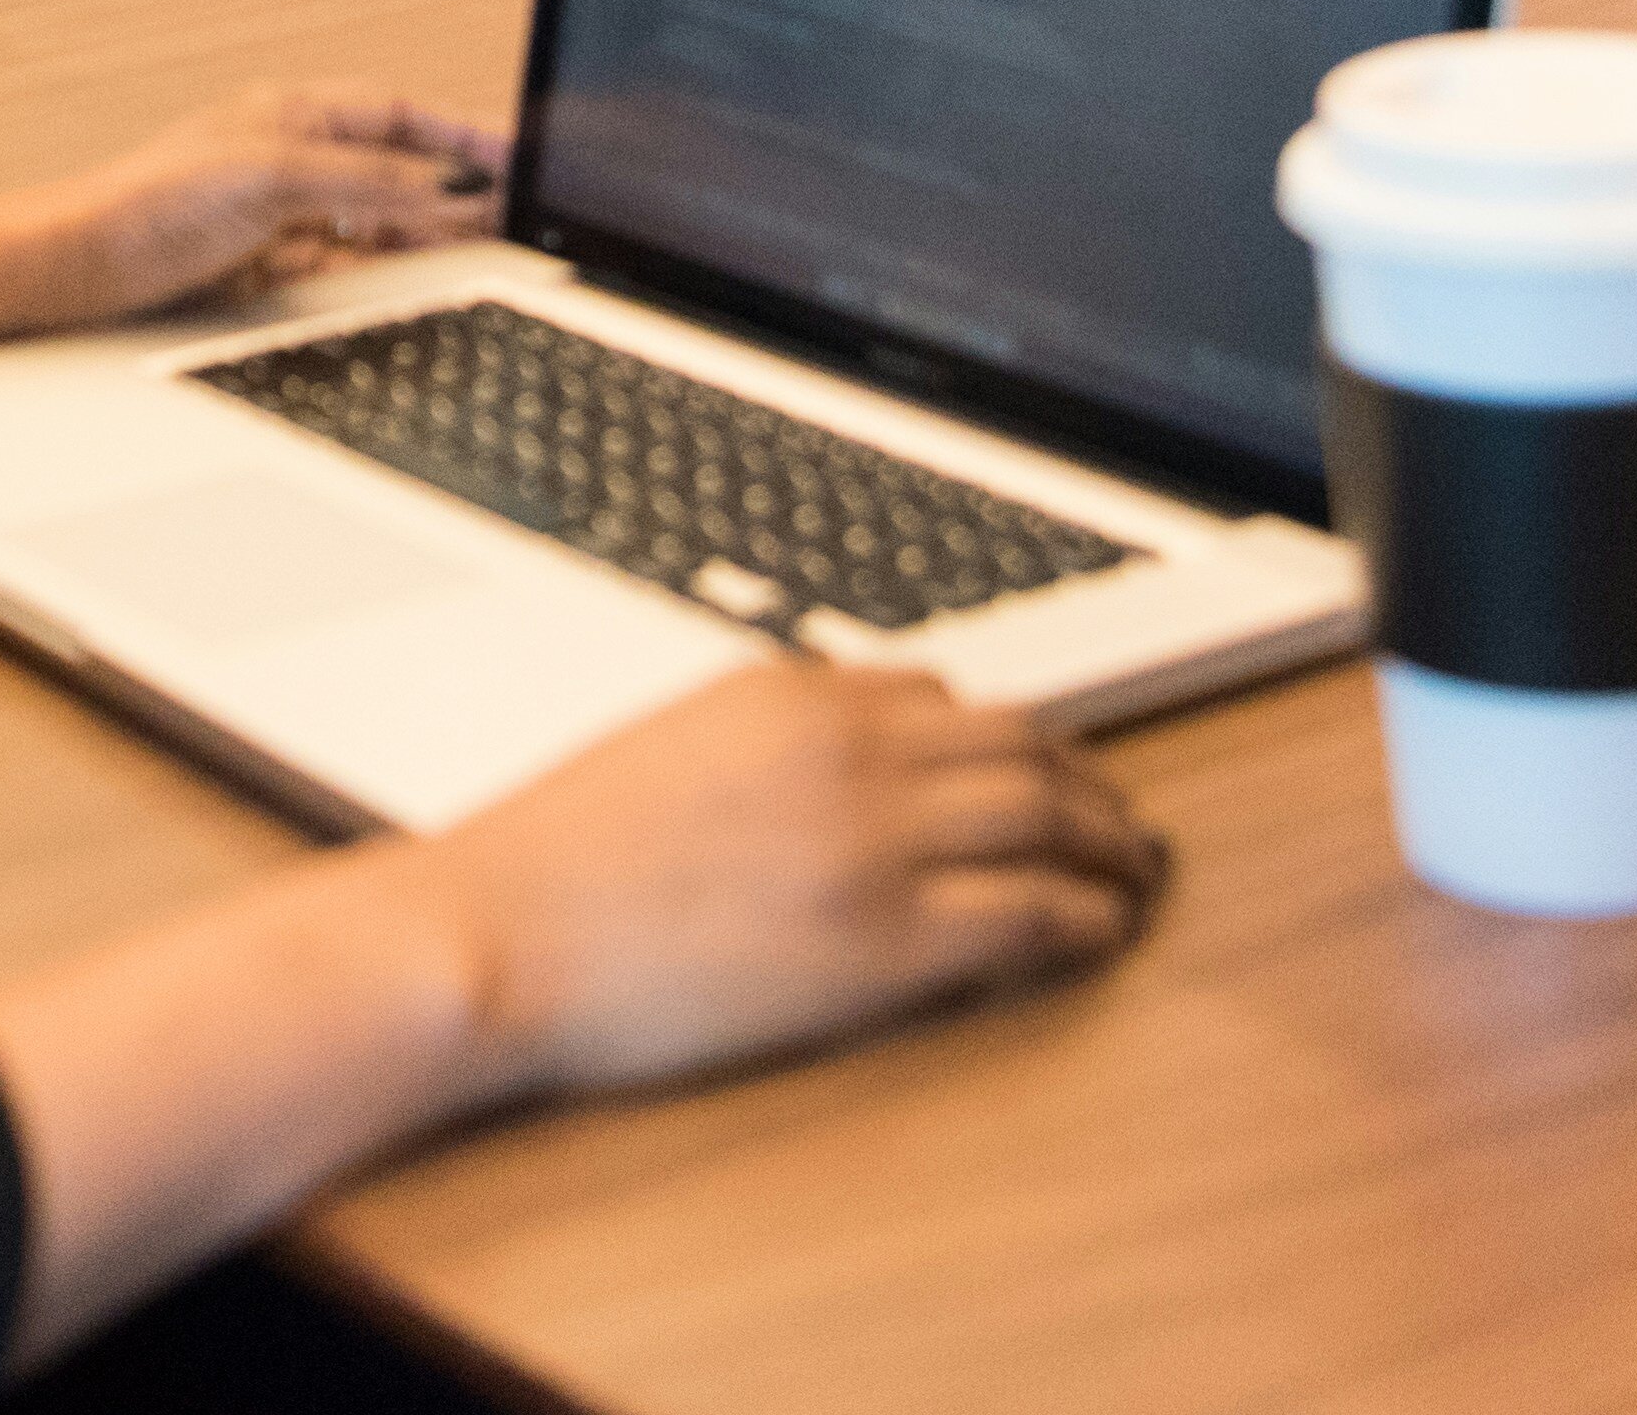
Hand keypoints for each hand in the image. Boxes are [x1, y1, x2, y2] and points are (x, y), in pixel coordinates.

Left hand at [29, 86, 506, 323]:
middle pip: (398, 169)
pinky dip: (388, 268)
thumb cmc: (156, 200)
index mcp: (296, 113)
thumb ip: (369, 179)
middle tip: (520, 213)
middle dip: (457, 188)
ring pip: (380, 220)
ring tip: (488, 245)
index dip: (460, 136)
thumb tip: (449, 183)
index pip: (399, 116)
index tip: (516, 159)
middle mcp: (295, 157)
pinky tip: (420, 276)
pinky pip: (350, 262)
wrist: (87, 266)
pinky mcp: (272, 263)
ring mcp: (286, 212)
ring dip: (430, 232)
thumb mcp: (276, 176)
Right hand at [393, 664, 1167, 1101]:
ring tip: (1136, 873)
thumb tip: (838, 761)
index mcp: (788, 694)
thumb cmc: (552, 860)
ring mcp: (874, 844)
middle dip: (1088, 780)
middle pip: (1020, 742)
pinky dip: (1087, 916)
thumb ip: (764, 742)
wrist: (500, 933)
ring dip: (1111, 842)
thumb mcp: (667, 749)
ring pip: (1047, 815)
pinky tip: (1103, 931)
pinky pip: (1031, 915)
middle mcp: (848, 750)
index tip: (1031, 766)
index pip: (939, 693)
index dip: (1006, 735)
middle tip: (1120, 817)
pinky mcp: (887, 943)